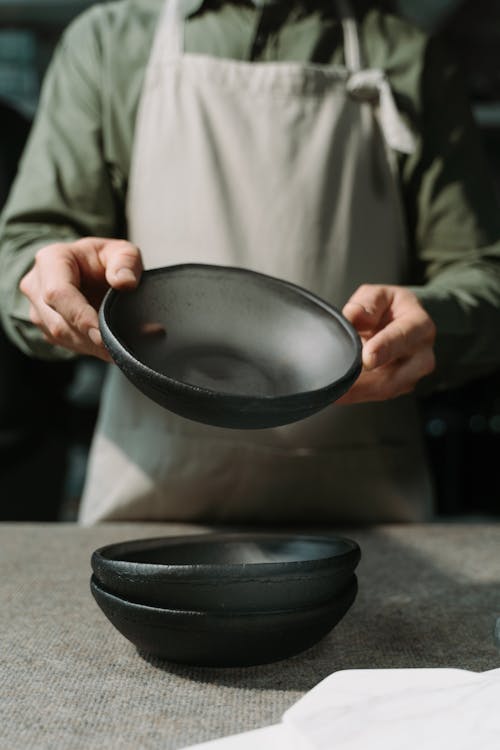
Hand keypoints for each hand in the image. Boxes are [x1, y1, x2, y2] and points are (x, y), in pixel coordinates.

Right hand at [19, 237, 141, 360]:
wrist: (89, 271)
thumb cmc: (103, 260)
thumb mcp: (122, 252)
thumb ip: (126, 262)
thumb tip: (125, 282)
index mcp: (50, 260)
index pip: (58, 293)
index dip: (80, 316)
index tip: (102, 334)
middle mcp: (36, 285)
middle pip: (57, 321)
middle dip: (89, 337)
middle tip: (117, 347)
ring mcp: (37, 309)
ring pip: (61, 336)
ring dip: (90, 345)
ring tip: (117, 347)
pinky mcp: (45, 328)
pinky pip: (65, 343)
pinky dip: (89, 348)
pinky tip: (107, 347)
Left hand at [338, 284, 435, 403]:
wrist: (399, 323)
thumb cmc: (388, 308)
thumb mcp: (378, 295)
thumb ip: (367, 303)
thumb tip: (354, 316)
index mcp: (419, 325)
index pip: (402, 338)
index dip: (384, 348)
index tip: (367, 358)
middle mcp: (422, 354)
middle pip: (396, 375)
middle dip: (365, 383)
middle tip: (339, 385)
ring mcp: (413, 375)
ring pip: (385, 390)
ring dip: (358, 392)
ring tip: (334, 391)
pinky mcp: (400, 387)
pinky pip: (377, 395)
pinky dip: (357, 395)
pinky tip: (339, 393)